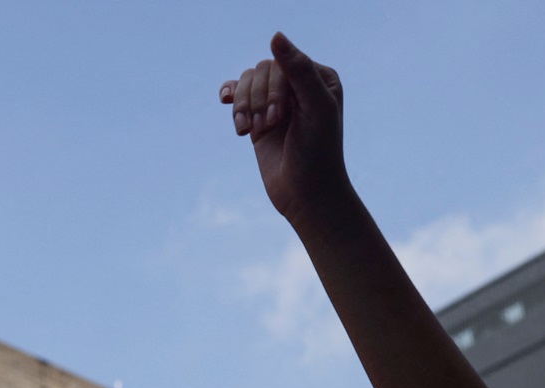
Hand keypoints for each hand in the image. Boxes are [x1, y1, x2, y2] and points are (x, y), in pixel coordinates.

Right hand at [220, 33, 348, 226]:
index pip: (283, 62)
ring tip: (248, 131)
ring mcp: (277, 102)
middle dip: (258, 99)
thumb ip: (299, 71)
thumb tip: (275, 36)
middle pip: (262, 70)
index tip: (280, 117)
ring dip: (243, 106)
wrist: (307, 195)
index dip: (275, 87)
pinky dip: (231, 100)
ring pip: (247, 82)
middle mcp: (298, 86)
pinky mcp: (259, 119)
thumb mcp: (315, 109)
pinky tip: (225, 102)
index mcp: (319, 77)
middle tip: (267, 127)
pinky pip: (238, 95)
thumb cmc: (318, 153)